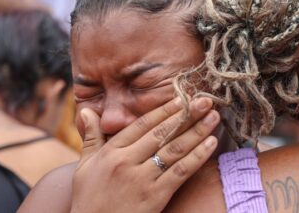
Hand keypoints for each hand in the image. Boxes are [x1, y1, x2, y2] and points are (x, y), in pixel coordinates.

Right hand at [71, 97, 220, 212]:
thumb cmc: (89, 200)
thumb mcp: (85, 167)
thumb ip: (91, 137)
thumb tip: (86, 111)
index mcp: (111, 152)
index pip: (143, 124)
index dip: (165, 110)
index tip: (182, 98)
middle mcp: (126, 162)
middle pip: (162, 132)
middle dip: (186, 114)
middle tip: (206, 101)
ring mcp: (141, 179)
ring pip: (175, 149)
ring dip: (197, 131)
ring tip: (214, 117)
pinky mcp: (155, 196)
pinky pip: (180, 171)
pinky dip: (198, 156)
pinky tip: (211, 143)